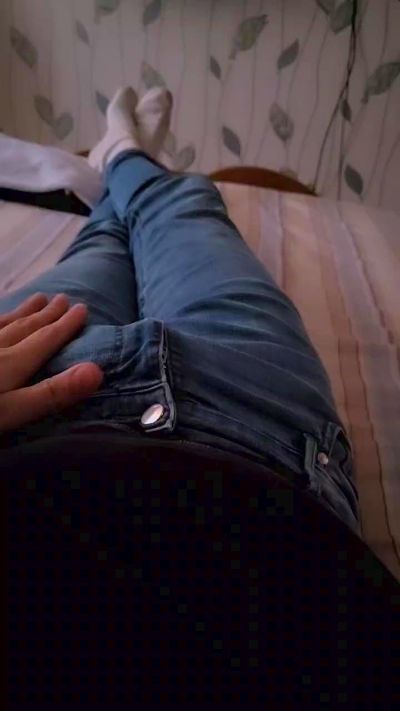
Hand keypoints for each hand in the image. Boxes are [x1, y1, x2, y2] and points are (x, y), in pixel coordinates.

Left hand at [0, 292, 103, 432]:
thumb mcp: (12, 411)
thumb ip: (52, 393)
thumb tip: (97, 370)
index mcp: (13, 363)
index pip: (46, 339)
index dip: (66, 325)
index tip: (83, 308)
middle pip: (26, 328)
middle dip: (47, 315)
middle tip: (63, 298)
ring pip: (3, 324)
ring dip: (22, 312)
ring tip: (37, 299)